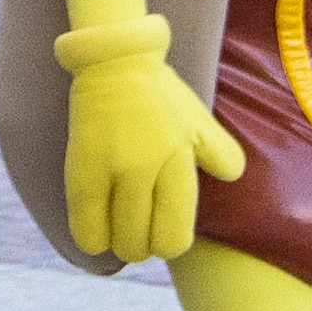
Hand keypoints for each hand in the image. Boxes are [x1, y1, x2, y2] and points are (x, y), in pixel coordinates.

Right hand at [54, 14, 244, 265]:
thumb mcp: (200, 122)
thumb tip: (231, 178)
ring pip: (115, 239)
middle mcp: (147, 171)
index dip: (168, 244)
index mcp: (179, 162)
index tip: (160, 235)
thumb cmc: (161, 95)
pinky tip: (94, 235)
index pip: (174, 234)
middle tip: (137, 233)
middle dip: (141, 246)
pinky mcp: (81, 170)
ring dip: (117, 243)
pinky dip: (91, 238)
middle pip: (143, 243)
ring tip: (116, 232)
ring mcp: (112, 171)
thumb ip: (222, 154)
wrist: (115, 64)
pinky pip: (84, 225)